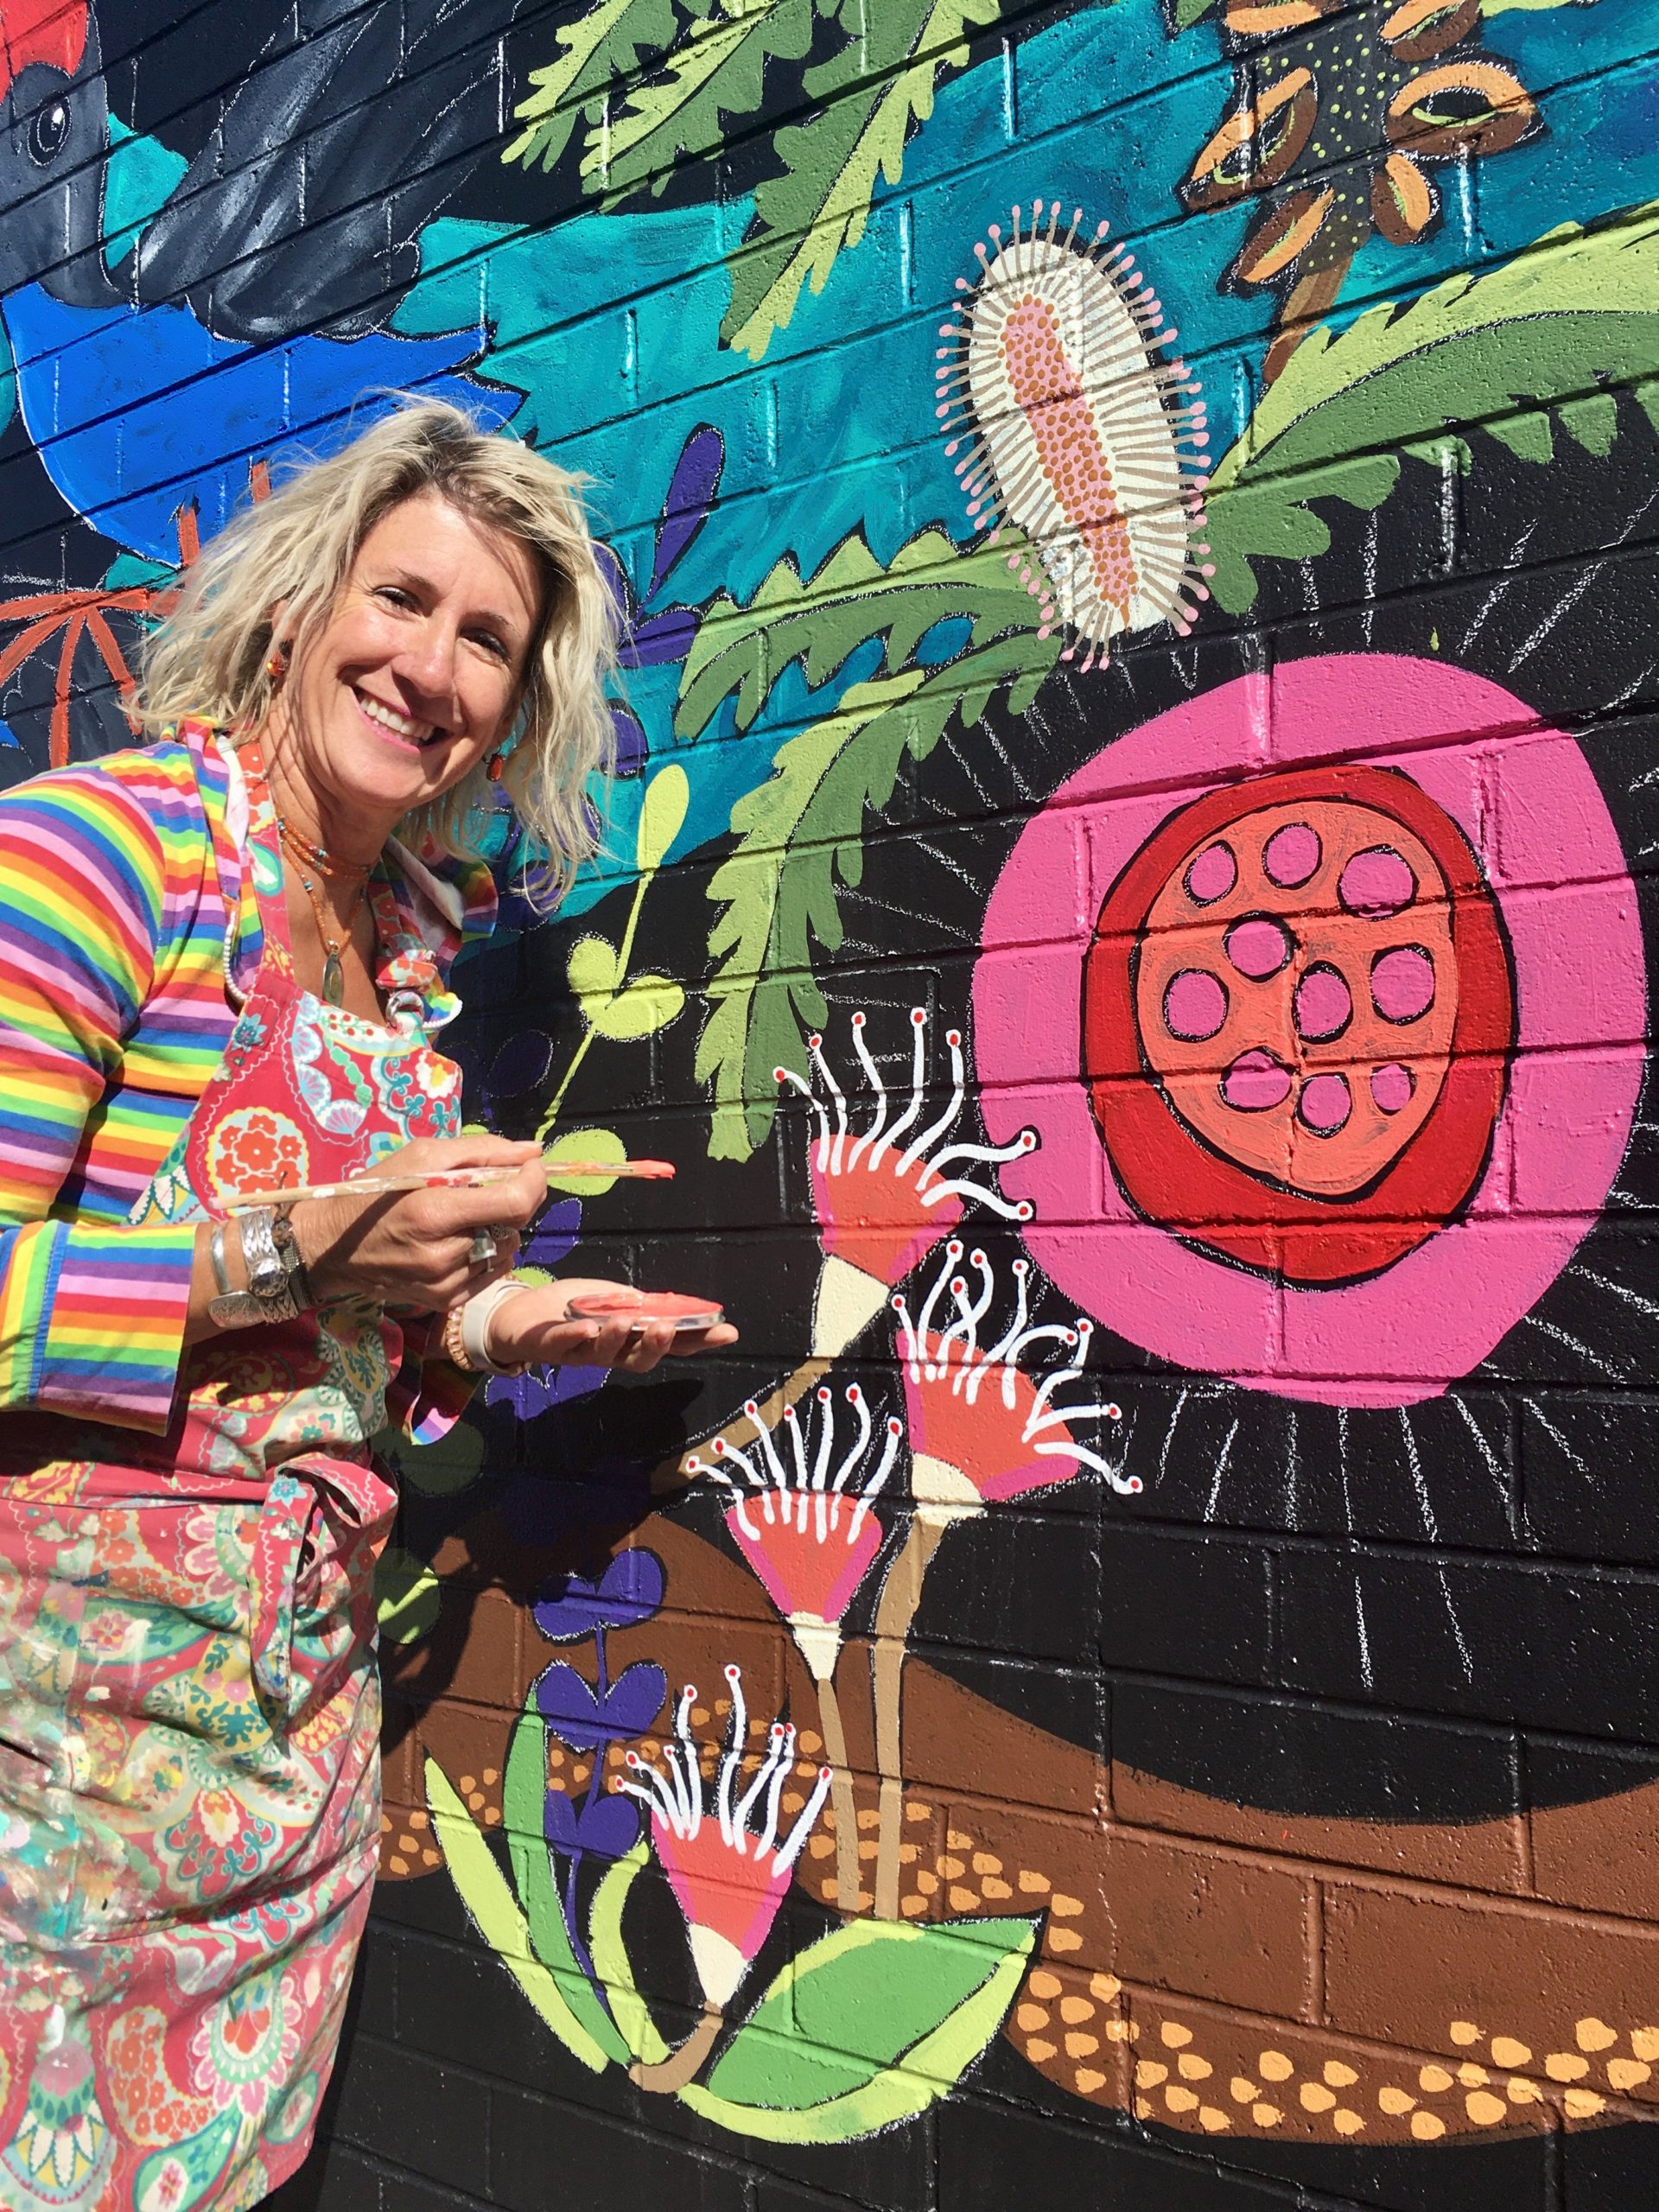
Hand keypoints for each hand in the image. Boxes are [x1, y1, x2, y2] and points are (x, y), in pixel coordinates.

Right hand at [291, 1136, 545, 1311]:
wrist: (333, 1247)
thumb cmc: (377, 1192)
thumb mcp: (422, 1155)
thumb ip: (482, 1151)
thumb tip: (533, 1152)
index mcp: (435, 1211)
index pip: (515, 1202)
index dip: (534, 1181)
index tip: (531, 1166)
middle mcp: (443, 1254)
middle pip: (514, 1226)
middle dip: (512, 1202)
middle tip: (485, 1190)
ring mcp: (445, 1284)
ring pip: (506, 1250)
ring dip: (499, 1229)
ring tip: (464, 1218)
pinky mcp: (446, 1301)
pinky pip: (492, 1273)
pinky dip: (488, 1253)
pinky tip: (460, 1241)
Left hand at [486, 1277, 738, 1375]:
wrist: (517, 1315)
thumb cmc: (569, 1308)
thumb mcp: (610, 1299)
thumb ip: (637, 1306)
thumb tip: (674, 1307)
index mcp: (628, 1340)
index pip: (669, 1344)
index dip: (698, 1341)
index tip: (727, 1332)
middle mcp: (607, 1353)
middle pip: (638, 1360)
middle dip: (656, 1345)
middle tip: (669, 1329)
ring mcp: (577, 1353)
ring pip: (601, 1355)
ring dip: (615, 1338)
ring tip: (624, 1321)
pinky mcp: (547, 1346)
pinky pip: (561, 1345)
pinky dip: (573, 1337)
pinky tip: (585, 1326)